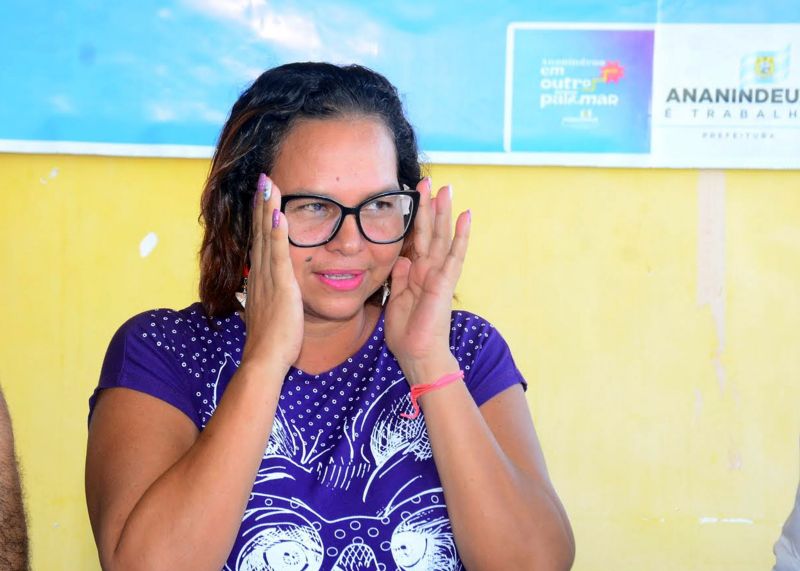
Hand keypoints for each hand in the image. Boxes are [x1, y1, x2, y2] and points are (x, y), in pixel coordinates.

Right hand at [241, 174, 303, 372]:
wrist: (264, 359)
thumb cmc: (271, 342)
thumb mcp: (269, 313)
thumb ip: (268, 298)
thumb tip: (266, 295)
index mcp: (260, 278)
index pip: (260, 241)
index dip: (261, 217)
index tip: (263, 196)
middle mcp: (260, 273)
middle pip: (260, 231)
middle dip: (262, 204)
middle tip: (263, 178)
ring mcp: (269, 278)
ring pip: (267, 236)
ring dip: (268, 209)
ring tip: (268, 184)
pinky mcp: (280, 286)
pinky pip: (279, 254)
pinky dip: (278, 233)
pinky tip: (279, 214)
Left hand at [384, 178, 470, 384]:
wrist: (419, 356)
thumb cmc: (408, 333)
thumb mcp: (395, 299)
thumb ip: (398, 277)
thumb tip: (400, 256)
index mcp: (415, 273)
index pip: (415, 239)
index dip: (413, 218)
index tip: (410, 195)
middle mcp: (429, 270)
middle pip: (429, 232)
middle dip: (428, 207)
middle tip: (429, 181)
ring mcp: (439, 275)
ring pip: (441, 237)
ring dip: (444, 213)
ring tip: (448, 189)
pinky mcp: (445, 282)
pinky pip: (454, 255)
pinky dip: (461, 235)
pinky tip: (466, 216)